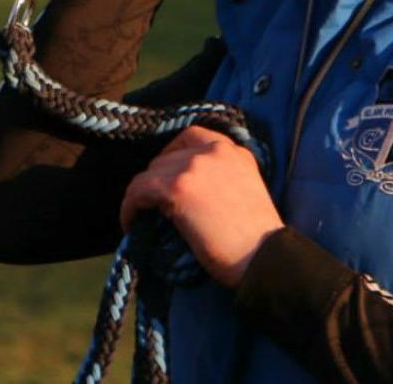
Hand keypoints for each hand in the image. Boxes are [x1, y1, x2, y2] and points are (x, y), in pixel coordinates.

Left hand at [120, 126, 283, 287]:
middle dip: (158, 180)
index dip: (173, 155)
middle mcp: (214, 150)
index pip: (193, 137)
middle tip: (155, 206)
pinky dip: (130, 206)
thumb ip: (222, 176)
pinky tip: (131, 223)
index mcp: (234, 151)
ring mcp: (195, 166)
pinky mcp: (178, 188)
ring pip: (151, 173)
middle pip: (168, 157)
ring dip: (143, 195)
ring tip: (141, 217)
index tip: (168, 177)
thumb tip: (188, 188)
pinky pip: (139, 190)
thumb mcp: (245, 189)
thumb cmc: (256, 237)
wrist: (262, 256)